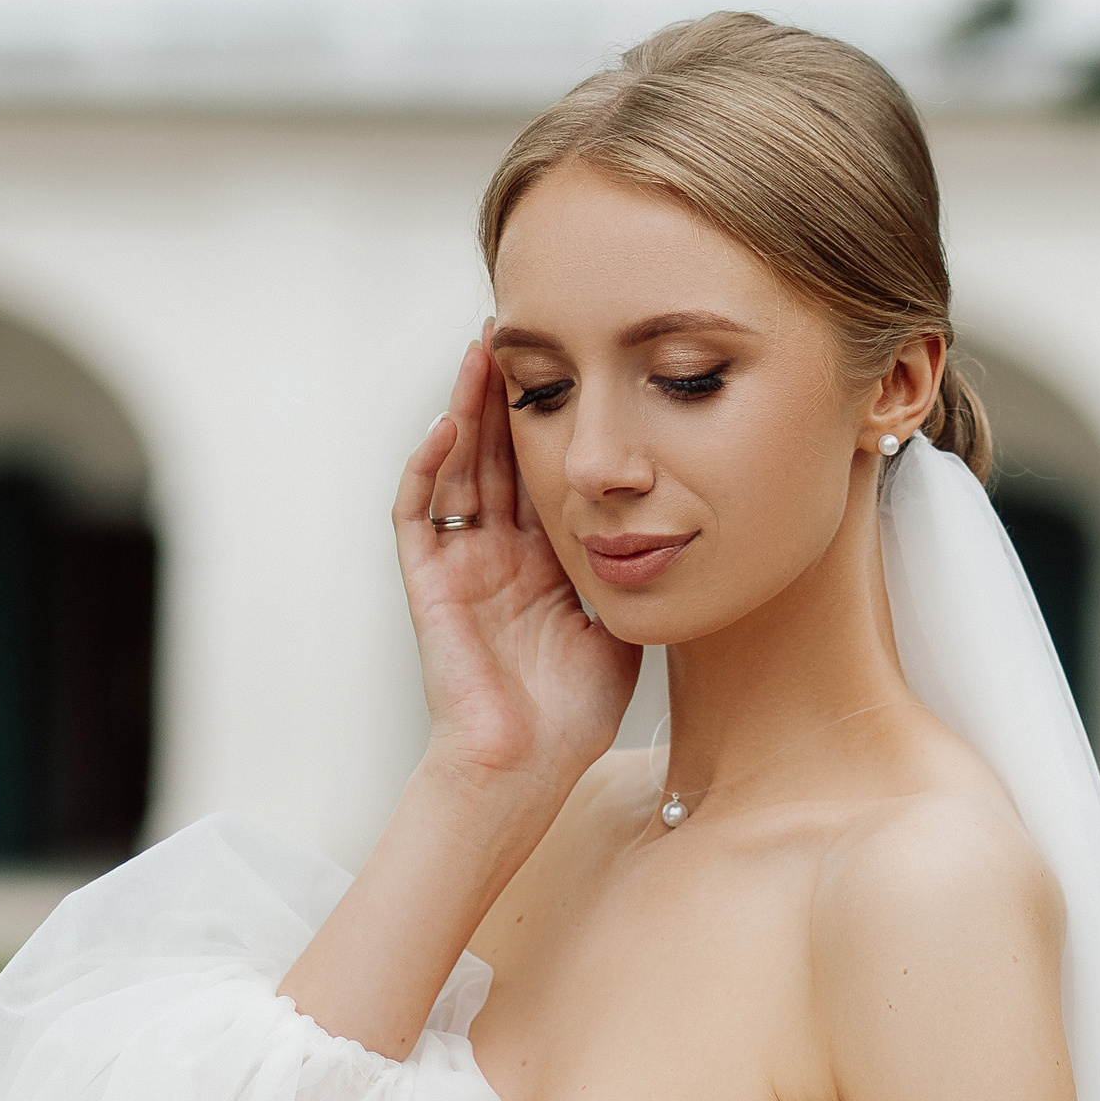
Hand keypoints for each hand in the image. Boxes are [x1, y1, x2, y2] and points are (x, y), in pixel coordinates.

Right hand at [395, 336, 639, 806]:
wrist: (525, 770)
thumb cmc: (570, 715)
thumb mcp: (619, 621)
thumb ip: (632, 569)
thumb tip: (680, 522)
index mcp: (540, 560)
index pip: (540, 470)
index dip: (549, 419)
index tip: (572, 365)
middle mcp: (496, 554)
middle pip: (493, 455)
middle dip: (502, 395)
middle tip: (517, 330)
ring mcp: (460, 567)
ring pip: (455, 469)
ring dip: (464, 411)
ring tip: (480, 353)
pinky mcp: (430, 586)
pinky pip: (419, 517)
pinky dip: (428, 469)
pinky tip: (447, 424)